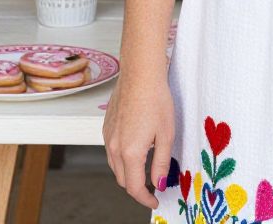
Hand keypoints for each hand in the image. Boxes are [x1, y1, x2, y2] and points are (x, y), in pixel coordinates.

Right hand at [102, 70, 174, 208]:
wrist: (140, 73)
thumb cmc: (156, 99)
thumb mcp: (166, 134)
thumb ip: (161, 163)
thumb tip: (158, 184)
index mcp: (130, 153)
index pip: (133, 187)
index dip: (145, 198)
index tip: (155, 200)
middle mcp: (114, 147)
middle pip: (122, 179)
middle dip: (136, 187)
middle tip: (152, 186)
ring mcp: (108, 136)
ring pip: (115, 166)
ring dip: (128, 173)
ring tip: (145, 169)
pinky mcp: (106, 126)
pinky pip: (111, 150)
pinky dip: (122, 158)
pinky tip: (135, 148)